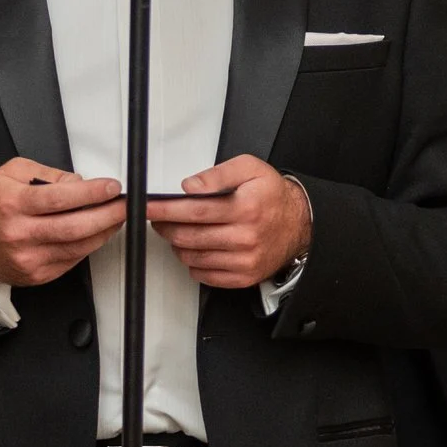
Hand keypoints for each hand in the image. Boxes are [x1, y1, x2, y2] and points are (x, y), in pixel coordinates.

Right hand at [0, 159, 124, 287]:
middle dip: (107, 214)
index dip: (91, 193)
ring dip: (104, 231)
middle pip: (74, 226)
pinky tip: (98, 233)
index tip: (111, 187)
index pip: (59, 198)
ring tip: (116, 217)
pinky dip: (90, 245)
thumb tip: (78, 182)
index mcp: (12, 204)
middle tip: (124, 204)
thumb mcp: (11, 174)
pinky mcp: (37, 274)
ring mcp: (29, 257)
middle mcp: (20, 233)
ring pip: (78, 246)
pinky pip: (72, 259)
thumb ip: (46, 173)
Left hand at [149, 157, 312, 290]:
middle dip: (166, 226)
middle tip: (159, 218)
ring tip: (179, 231)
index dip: (165, 209)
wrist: (298, 224)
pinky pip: (204, 275)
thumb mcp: (250, 169)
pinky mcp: (243, 277)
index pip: (194, 211)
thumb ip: (217, 174)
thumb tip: (190, 187)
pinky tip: (197, 248)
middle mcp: (246, 237)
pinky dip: (193, 262)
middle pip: (189, 236)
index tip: (148, 207)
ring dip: (178, 244)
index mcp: (246, 208)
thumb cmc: (272, 196)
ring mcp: (244, 260)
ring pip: (193, 257)